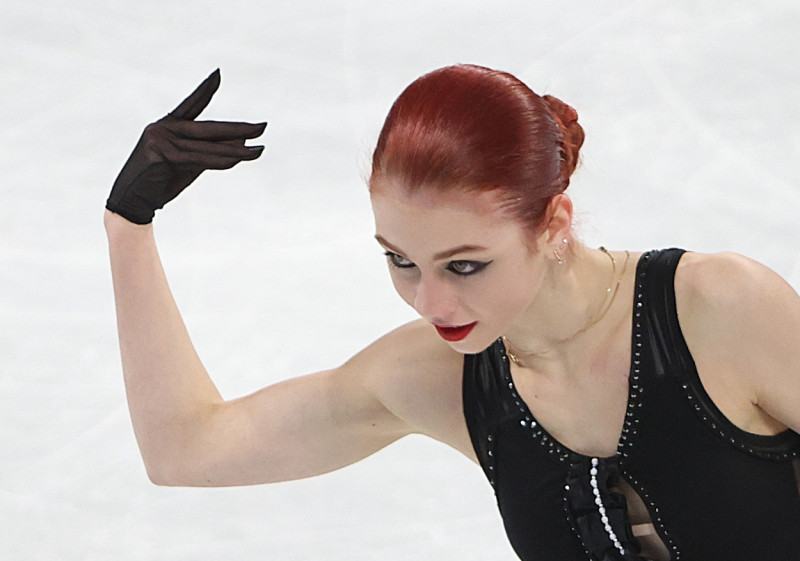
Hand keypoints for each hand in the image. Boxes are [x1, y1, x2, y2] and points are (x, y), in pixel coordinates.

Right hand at [106, 69, 266, 223]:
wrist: (133, 201)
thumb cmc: (161, 182)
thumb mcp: (190, 164)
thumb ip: (211, 152)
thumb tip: (242, 142)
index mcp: (167, 124)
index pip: (190, 104)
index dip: (205, 90)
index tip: (218, 74)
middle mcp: (163, 128)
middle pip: (208, 128)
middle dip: (239, 129)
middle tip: (263, 126)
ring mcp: (161, 140)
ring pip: (208, 147)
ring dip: (237, 152)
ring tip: (259, 150)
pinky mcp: (163, 156)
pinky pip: (200, 159)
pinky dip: (222, 161)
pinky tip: (239, 159)